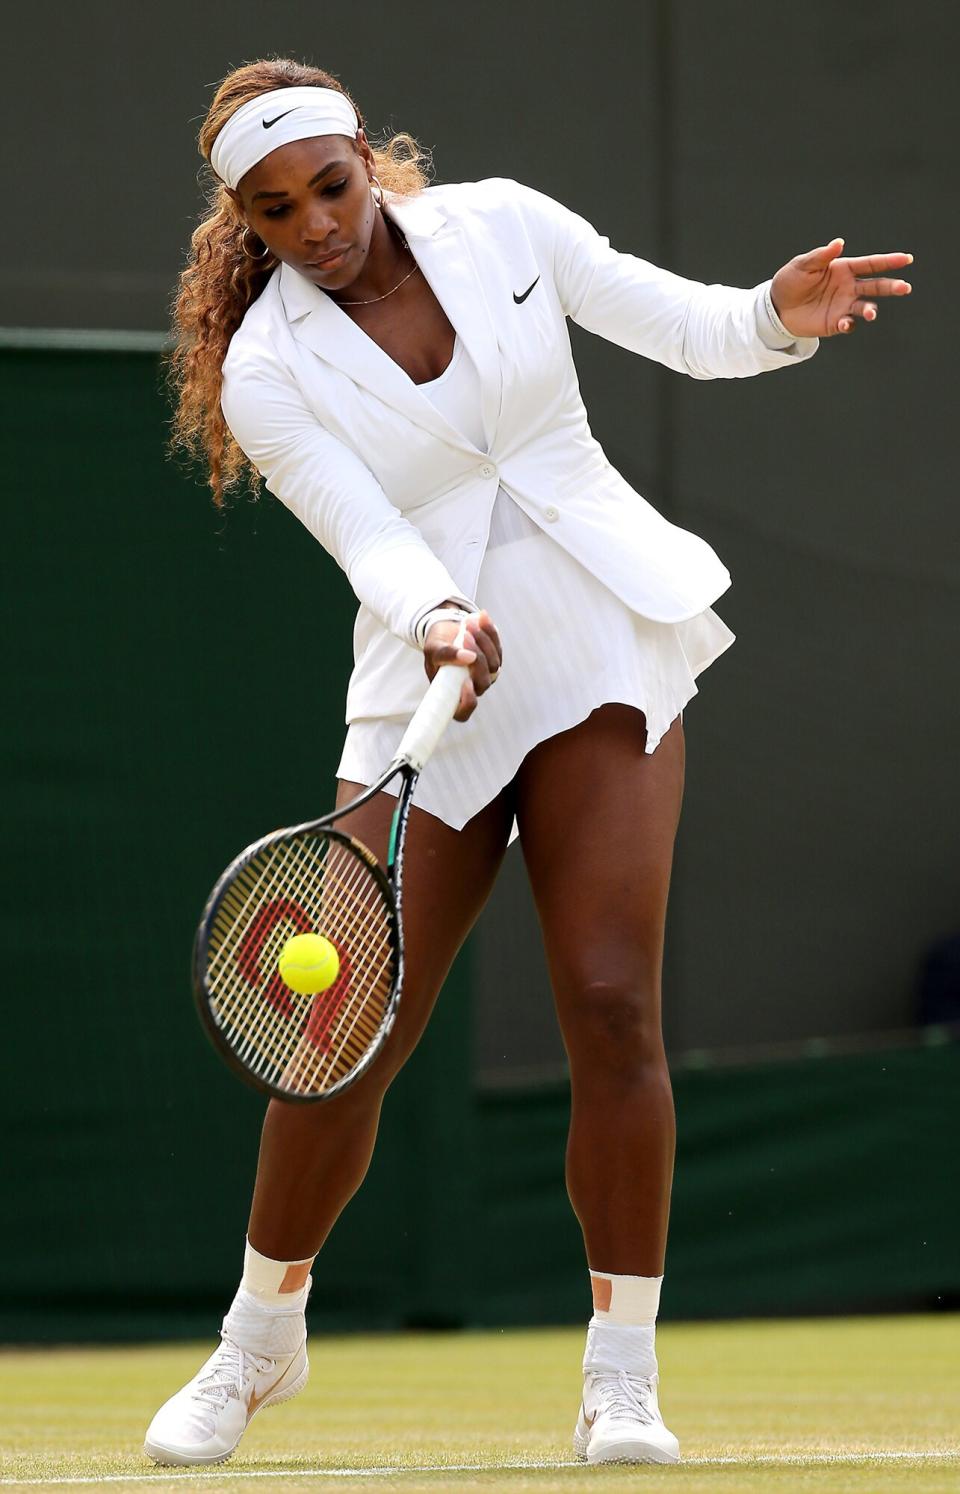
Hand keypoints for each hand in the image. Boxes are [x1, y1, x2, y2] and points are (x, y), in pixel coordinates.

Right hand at [423, 609, 501, 721]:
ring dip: (483, 641)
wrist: (445, 630)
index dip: (468, 702)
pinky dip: (490, 631)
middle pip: (483, 682)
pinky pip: (497, 646)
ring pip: (494, 663)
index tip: (466, 683)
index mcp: (453, 694)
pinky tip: (482, 617)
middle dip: (477, 657)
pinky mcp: (494, 657)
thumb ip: (446, 655)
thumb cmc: (435, 646)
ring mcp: (486, 673)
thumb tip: (468, 657)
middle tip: (465, 637)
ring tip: (468, 623)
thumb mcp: (433, 650)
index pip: (463, 711)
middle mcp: (472, 687)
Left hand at [770, 239, 912, 337]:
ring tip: (872, 312)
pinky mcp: (835, 323)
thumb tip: (839, 243)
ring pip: (865, 306)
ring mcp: (843, 306)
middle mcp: (849, 287)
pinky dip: (848, 324)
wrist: (776, 307)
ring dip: (871, 309)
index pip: (871, 264)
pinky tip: (844, 323)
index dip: (889, 261)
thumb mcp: (802, 265)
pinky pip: (848, 324)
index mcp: (844, 269)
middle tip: (905, 288)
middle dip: (891, 286)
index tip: (907, 259)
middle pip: (875, 286)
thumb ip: (821, 256)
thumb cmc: (790, 281)